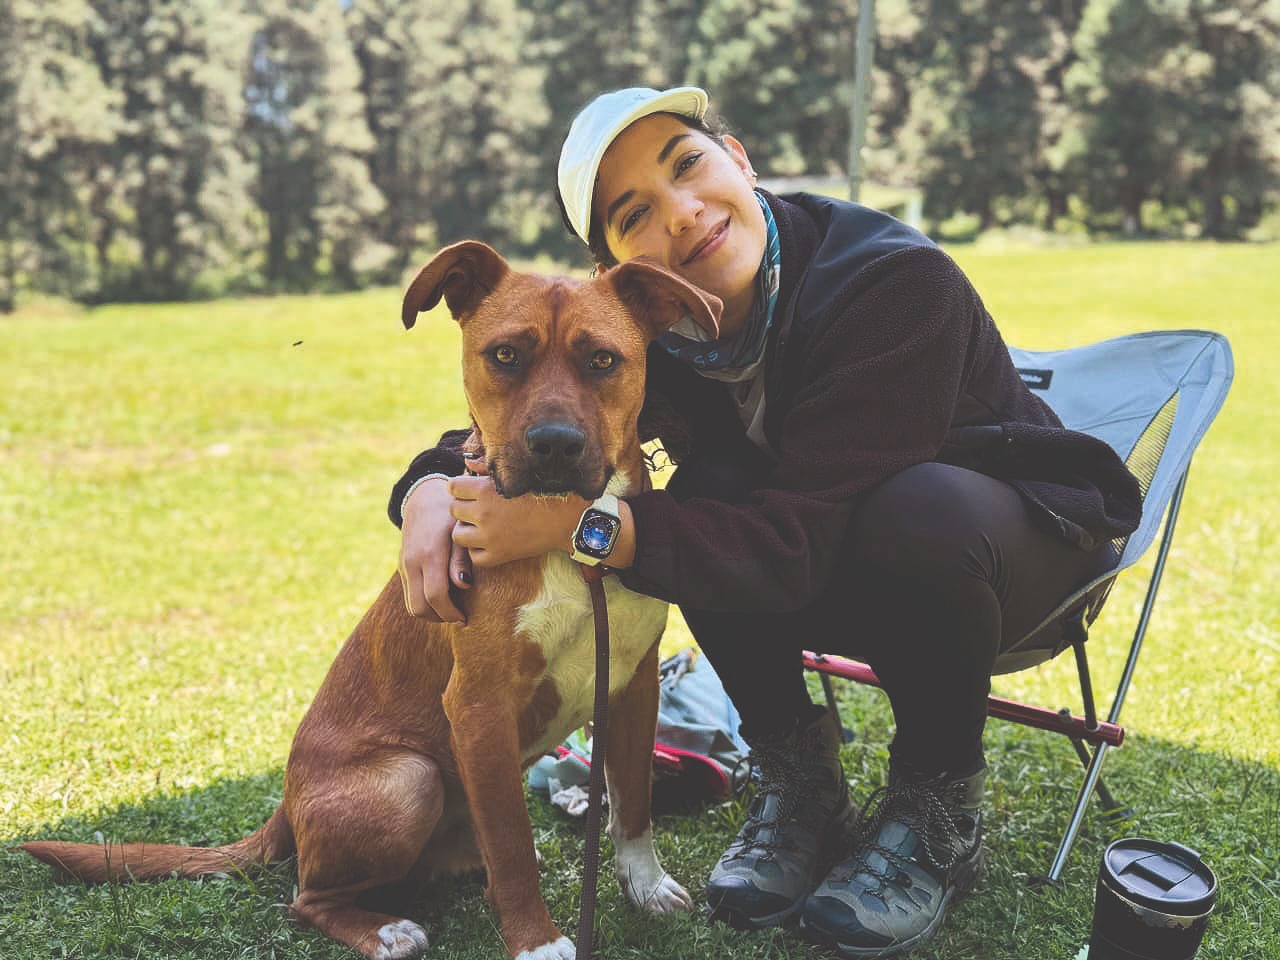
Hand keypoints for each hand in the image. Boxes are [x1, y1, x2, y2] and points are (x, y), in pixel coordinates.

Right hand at [399, 477, 472, 620]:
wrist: (424, 498)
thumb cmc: (450, 515)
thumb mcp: (460, 532)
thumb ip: (461, 559)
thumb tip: (464, 584)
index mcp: (429, 554)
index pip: (435, 596)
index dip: (450, 613)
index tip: (465, 618)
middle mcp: (412, 562)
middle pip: (418, 607)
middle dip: (439, 617)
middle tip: (459, 616)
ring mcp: (403, 565)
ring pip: (411, 605)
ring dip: (430, 613)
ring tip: (451, 608)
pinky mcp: (401, 566)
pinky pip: (409, 594)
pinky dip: (423, 602)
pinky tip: (442, 597)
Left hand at [448, 462, 586, 568]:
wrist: (569, 520)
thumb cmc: (546, 493)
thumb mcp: (517, 475)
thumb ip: (488, 468)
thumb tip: (466, 462)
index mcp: (485, 490)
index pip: (453, 487)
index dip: (462, 488)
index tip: (472, 490)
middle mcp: (483, 513)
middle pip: (453, 509)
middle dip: (464, 507)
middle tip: (481, 508)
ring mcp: (489, 537)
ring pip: (458, 534)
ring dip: (468, 529)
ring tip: (483, 526)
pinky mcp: (497, 556)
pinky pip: (473, 556)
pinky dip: (479, 550)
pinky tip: (492, 541)